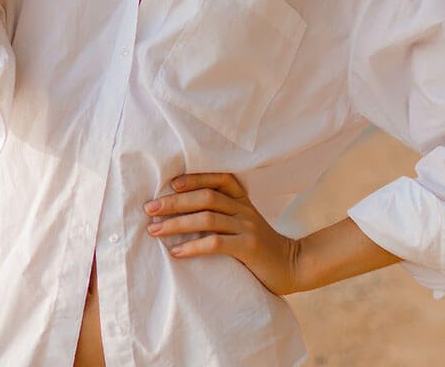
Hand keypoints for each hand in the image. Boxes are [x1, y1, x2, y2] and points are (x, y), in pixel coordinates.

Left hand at [143, 171, 300, 296]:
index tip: (170, 183)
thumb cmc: (261, 246)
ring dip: (177, 224)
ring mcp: (247, 227)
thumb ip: (224, 214)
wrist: (294, 266)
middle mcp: (243, 209)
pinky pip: (216, 243)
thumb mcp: (245, 222)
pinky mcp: (249, 247)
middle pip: (205, 197)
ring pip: (207, 218)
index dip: (194, 178)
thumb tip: (184, 213)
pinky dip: (193, 246)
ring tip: (155, 231)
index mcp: (242, 199)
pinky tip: (177, 252)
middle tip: (150, 209)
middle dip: (174, 202)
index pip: (218, 179)